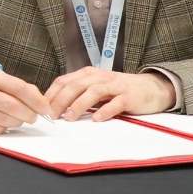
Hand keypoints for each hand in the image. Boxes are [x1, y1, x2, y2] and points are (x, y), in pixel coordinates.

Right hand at [0, 65, 53, 134]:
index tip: (46, 108)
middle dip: (29, 114)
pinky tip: (0, 121)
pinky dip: (2, 128)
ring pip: (5, 120)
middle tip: (33, 116)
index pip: (17, 87)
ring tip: (16, 118)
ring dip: (17, 122)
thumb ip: (15, 85)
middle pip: (12, 106)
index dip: (36, 100)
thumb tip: (40, 100)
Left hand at [45, 68, 174, 121]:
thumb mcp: (97, 87)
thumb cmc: (119, 90)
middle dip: (61, 100)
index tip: (41, 107)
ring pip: (93, 92)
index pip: (64, 81)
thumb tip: (55, 106)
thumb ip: (79, 93)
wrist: (151, 88)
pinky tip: (96, 119)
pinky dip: (105, 111)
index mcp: (89, 74)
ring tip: (69, 117)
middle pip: (76, 86)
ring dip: (79, 105)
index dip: (51, 94)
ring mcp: (115, 86)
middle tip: (52, 114)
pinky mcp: (129, 96)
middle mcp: (100, 77)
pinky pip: (115, 103)